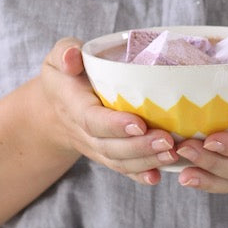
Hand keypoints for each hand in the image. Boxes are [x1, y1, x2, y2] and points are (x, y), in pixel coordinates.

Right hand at [37, 38, 178, 184]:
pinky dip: (139, 175)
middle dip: (139, 147)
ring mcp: (95, 146)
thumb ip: (65, 51)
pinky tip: (159, 176)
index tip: (139, 124)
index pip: (93, 120)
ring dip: (145, 161)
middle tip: (167, 141)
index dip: (115, 125)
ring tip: (172, 153)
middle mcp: (83, 131)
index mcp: (73, 105)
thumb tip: (72, 57)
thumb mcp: (59, 55)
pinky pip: (122, 169)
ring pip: (118, 161)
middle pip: (110, 147)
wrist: (55, 106)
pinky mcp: (107, 153)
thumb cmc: (65, 74)